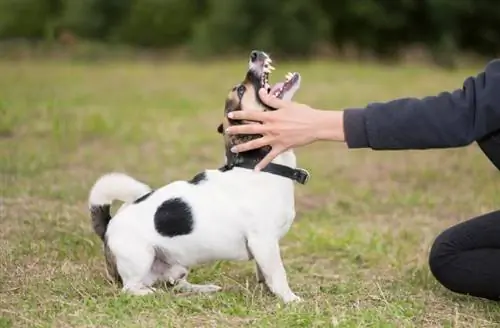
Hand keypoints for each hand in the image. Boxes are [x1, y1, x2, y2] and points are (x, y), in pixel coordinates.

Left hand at [225, 88, 344, 170]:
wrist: (315, 125)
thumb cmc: (302, 113)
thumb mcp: (286, 104)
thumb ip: (272, 100)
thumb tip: (261, 92)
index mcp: (271, 116)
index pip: (252, 115)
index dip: (240, 114)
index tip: (230, 115)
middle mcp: (270, 128)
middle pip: (250, 129)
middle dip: (237, 130)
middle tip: (227, 131)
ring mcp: (275, 139)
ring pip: (256, 144)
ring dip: (244, 147)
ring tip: (234, 150)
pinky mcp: (281, 148)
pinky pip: (270, 158)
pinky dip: (262, 164)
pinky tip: (255, 171)